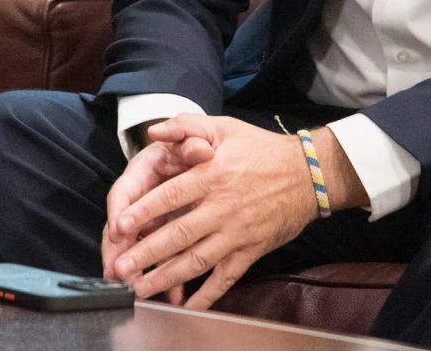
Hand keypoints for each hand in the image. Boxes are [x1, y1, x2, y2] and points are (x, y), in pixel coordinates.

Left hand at [103, 115, 325, 309]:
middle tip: (121, 267)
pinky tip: (188, 306)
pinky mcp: (251, 250)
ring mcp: (237, 232)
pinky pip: (226, 277)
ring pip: (198, 260)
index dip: (145, 211)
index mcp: (212, 175)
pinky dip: (207, 295)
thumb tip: (155, 132)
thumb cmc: (261, 148)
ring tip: (141, 287)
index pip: (172, 195)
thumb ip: (186, 126)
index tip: (121, 226)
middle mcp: (223, 206)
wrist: (309, 174)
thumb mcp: (224, 127)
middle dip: (147, 252)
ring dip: (168, 276)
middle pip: (179, 233)